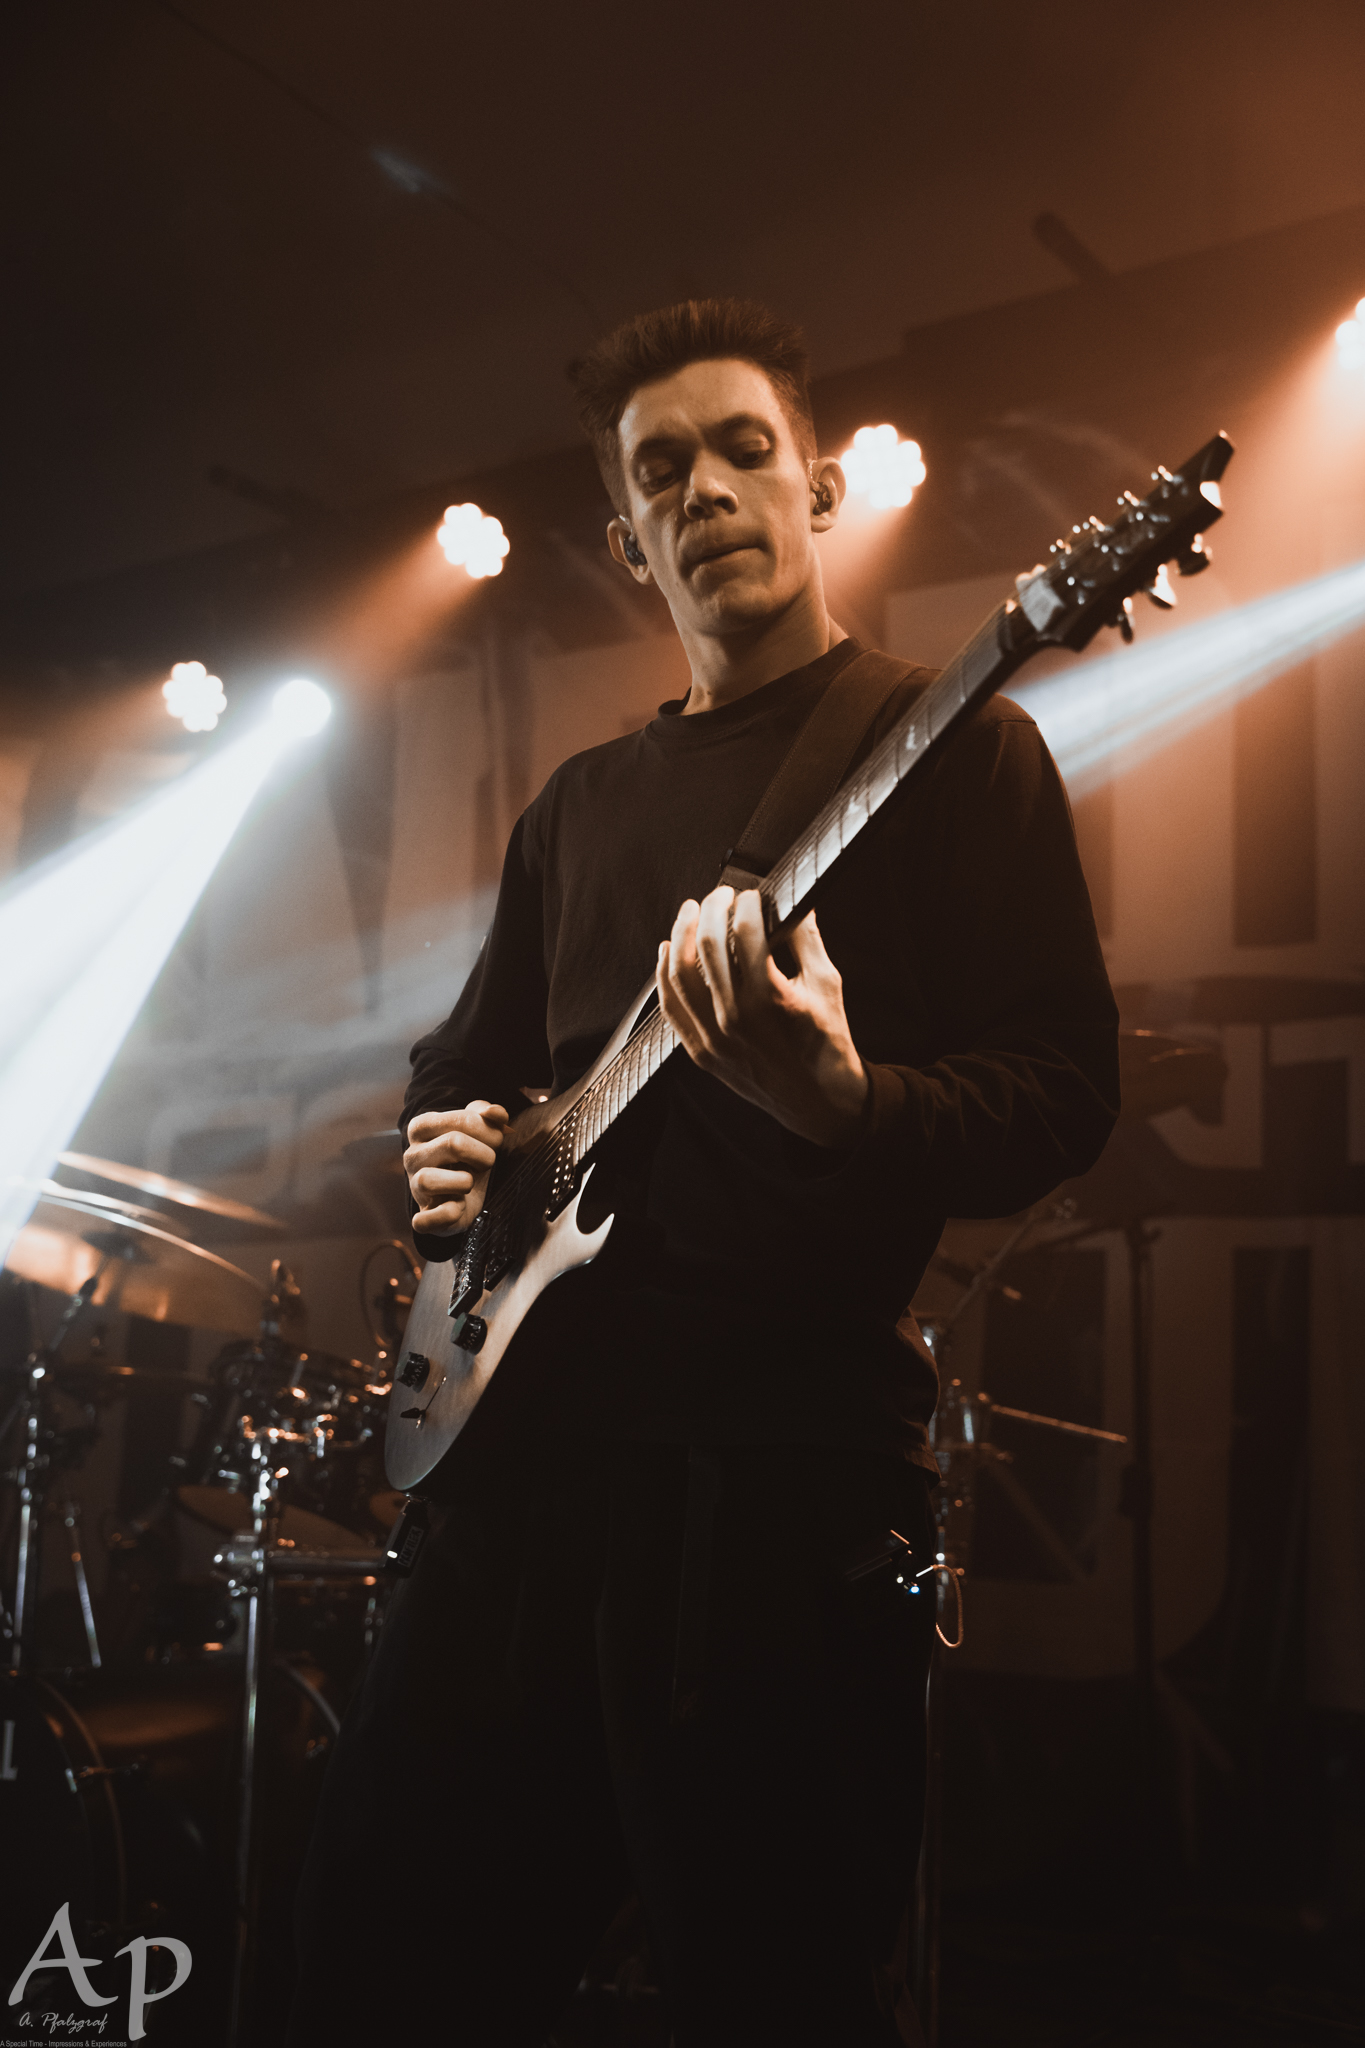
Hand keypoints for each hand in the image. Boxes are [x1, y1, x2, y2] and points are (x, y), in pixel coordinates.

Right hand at [404, 1100, 507, 1235]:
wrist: (464, 1191)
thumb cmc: (470, 1155)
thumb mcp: (480, 1130)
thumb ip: (489, 1115)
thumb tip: (496, 1113)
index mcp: (422, 1127)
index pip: (463, 1120)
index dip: (489, 1132)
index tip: (496, 1141)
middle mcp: (412, 1155)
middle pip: (454, 1144)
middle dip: (483, 1154)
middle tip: (488, 1161)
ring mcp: (415, 1186)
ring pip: (428, 1180)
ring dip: (463, 1182)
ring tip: (471, 1182)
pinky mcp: (422, 1216)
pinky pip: (423, 1220)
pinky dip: (445, 1215)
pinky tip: (459, 1207)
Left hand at [656, 886, 868, 1148]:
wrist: (818, 1100)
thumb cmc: (826, 1043)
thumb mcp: (827, 984)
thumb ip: (807, 939)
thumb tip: (794, 902)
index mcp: (771, 1000)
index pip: (746, 933)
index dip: (746, 904)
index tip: (751, 896)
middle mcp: (736, 1018)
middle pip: (708, 946)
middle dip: (712, 909)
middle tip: (720, 895)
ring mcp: (713, 1038)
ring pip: (680, 974)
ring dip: (682, 934)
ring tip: (691, 912)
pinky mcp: (701, 1052)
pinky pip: (671, 1007)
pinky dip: (664, 974)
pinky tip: (668, 950)